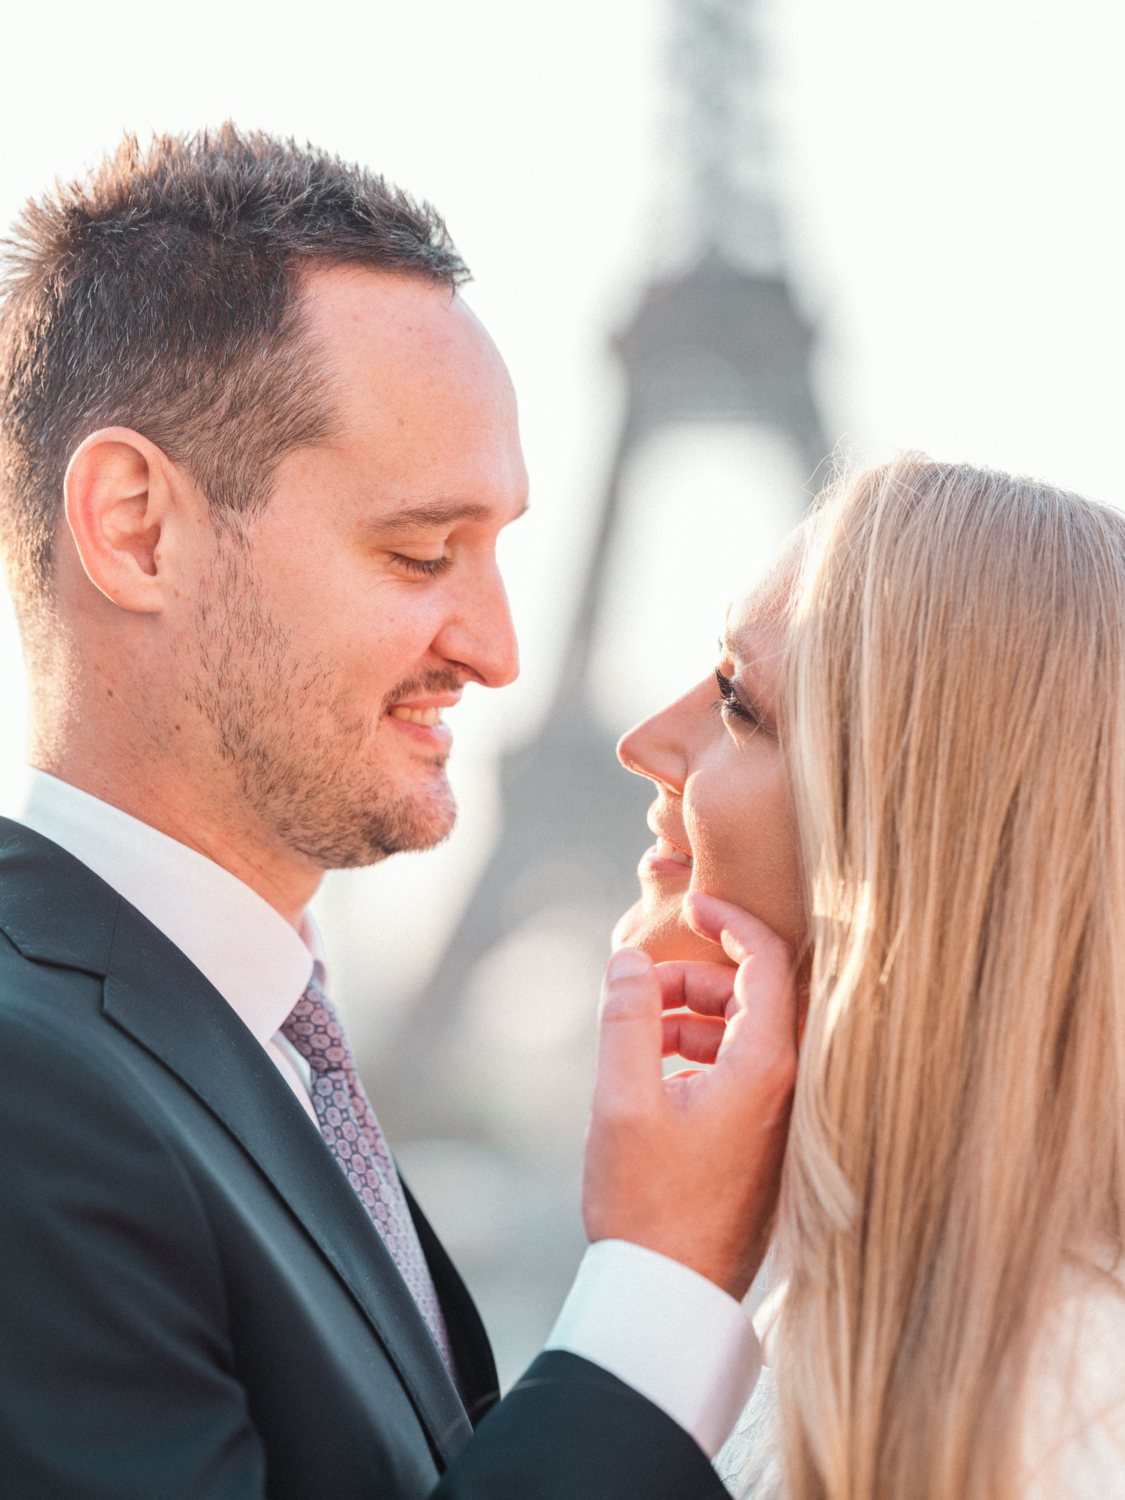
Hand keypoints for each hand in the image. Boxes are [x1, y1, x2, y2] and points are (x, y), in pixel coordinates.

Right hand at [582, 891, 797, 1299]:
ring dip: (689, 1019)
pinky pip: (737, 1073)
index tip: (691, 902)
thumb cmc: (646, 1204)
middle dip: (693, 978)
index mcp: (764, 1068)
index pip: (768, 961)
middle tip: (637, 990)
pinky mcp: (761, 1144)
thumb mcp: (620, 1099)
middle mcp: (784, 1089)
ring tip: (634, 1039)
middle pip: (751, 996)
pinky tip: (651, 1080)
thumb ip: (626, 1017)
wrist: (668, 1297)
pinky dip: (696, 1057)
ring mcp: (777, 1119)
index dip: (731, 919)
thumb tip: (627, 959)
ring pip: (741, 1035)